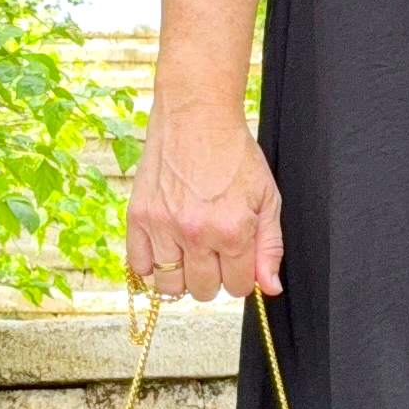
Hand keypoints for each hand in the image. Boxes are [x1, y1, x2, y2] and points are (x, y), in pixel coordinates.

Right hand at [127, 90, 282, 303]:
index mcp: (231, 230)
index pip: (239, 286)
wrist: (197, 117)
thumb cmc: (234, 154)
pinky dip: (151, 267)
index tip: (238, 258)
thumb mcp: (267, 198)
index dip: (242, 275)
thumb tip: (270, 288)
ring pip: (170, 288)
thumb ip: (270, 246)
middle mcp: (196, 233)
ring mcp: (163, 227)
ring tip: (189, 254)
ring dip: (182, 277)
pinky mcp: (138, 217)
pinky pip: (138, 267)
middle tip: (214, 252)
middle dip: (214, 278)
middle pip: (205, 291)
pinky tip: (166, 250)